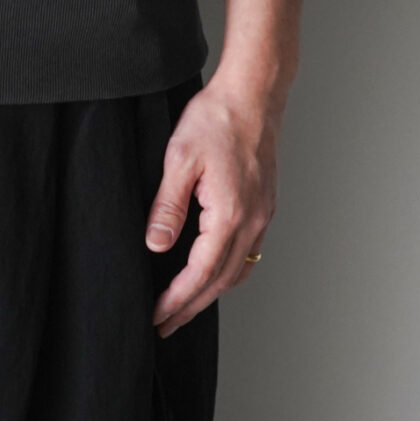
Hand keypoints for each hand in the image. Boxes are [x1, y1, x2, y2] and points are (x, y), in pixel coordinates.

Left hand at [144, 74, 282, 336]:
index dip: (175, 301)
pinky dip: (228, 272)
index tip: (155, 317)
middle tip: (164, 326)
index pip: (199, 274)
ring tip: (184, 307)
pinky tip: (213, 272)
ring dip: (210, 293)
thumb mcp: (179, 159)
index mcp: (230, 215)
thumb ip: (167, 206)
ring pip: (237, 270)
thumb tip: (155, 247)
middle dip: (190, 307)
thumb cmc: (216, 119)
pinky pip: (247, 252)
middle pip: (220, 282)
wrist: (253, 93)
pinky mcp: (264, 205)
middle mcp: (251, 222)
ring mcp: (262, 215)